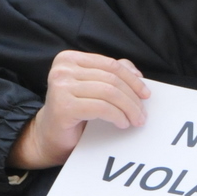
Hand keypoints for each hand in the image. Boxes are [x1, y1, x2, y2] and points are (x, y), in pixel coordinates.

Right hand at [8, 51, 150, 169]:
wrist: (51, 136)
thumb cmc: (74, 110)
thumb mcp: (93, 87)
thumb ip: (111, 74)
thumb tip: (137, 74)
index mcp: (69, 59)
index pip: (111, 65)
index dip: (133, 79)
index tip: (146, 94)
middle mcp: (62, 69)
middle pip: (112, 79)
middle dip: (133, 97)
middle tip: (142, 113)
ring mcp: (60, 86)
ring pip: (109, 93)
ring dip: (128, 108)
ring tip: (135, 120)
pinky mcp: (63, 106)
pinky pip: (102, 108)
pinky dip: (117, 116)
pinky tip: (122, 123)